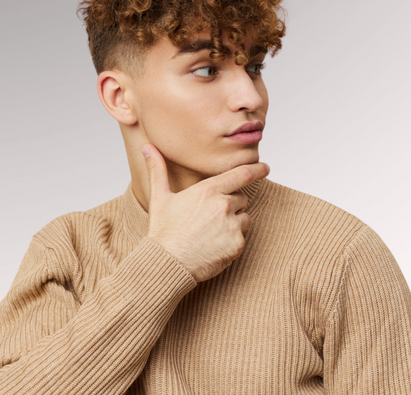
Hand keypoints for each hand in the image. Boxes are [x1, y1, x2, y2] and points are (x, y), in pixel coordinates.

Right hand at [141, 143, 269, 281]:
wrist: (168, 264)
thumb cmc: (164, 231)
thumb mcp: (159, 196)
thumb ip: (157, 169)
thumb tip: (146, 147)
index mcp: (209, 190)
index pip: (242, 174)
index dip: (256, 169)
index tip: (264, 168)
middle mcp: (224, 204)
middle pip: (241, 197)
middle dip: (231, 204)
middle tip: (210, 216)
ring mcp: (232, 225)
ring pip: (244, 217)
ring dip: (234, 222)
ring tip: (211, 231)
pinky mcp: (237, 244)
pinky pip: (242, 237)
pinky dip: (232, 240)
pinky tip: (214, 244)